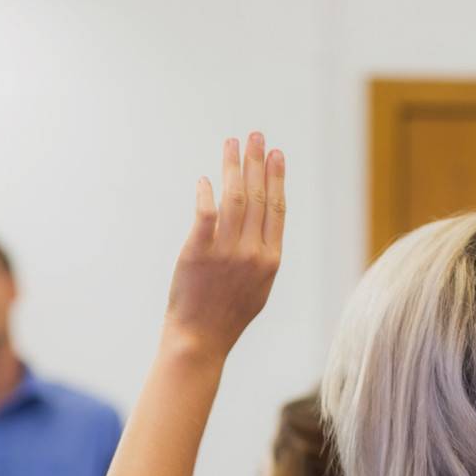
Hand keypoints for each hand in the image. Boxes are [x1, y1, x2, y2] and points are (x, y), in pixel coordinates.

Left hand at [163, 132, 285, 361]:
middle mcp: (252, 252)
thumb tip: (261, 228)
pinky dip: (208, 194)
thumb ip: (262, 256)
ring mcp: (225, 252)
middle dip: (257, 161)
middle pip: (258, 196)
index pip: (277, 208)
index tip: (276, 154)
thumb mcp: (258, 288)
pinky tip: (206, 179)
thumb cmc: (227, 316)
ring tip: (232, 144)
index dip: (277, 177)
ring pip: (234, 199)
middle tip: (255, 136)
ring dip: (233, 167)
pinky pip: (205, 215)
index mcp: (270, 260)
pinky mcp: (197, 253)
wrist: (200, 339)